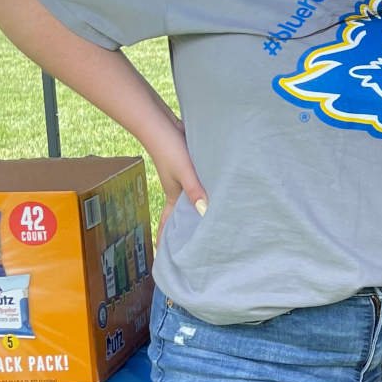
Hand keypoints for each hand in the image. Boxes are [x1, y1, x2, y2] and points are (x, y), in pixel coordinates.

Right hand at [145, 116, 206, 245]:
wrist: (161, 123)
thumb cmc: (169, 149)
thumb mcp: (184, 172)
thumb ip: (194, 190)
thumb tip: (204, 212)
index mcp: (173, 195)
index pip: (168, 223)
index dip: (166, 239)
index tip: (166, 257)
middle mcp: (179, 189)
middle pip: (184, 214)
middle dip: (188, 229)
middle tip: (199, 246)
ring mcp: (185, 178)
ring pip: (193, 199)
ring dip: (200, 210)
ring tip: (215, 224)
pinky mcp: (191, 166)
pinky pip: (200, 184)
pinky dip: (206, 191)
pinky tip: (219, 192)